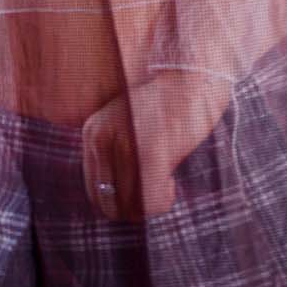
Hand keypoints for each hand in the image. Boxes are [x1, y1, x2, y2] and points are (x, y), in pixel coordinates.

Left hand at [81, 71, 233, 220]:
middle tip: (155, 192)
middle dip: (133, 208)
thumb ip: (113, 152)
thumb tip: (113, 201)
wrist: (194, 78)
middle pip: (108, 204)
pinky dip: (161, 202)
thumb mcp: (127, 124)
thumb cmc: (168, 104)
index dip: (119, 202)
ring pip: (129, 207)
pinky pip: (149, 201)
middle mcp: (101, 139)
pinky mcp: (149, 153)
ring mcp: (124, 146)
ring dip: (149, 206)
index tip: (141, 191)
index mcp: (92, 133)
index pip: (94, 191)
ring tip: (165, 184)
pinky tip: (171, 184)